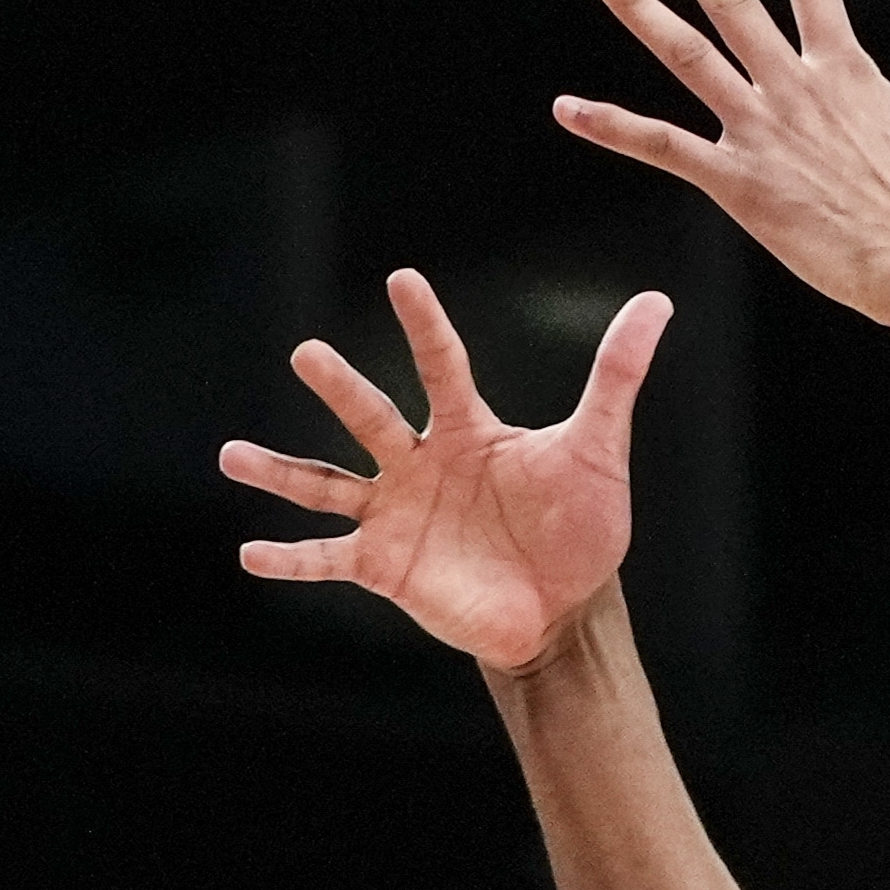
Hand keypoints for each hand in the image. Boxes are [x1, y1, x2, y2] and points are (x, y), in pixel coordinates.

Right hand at [219, 268, 669, 671]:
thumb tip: (658, 302)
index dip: (424, 324)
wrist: (563, 610)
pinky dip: (289, 559)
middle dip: (340, 387)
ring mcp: (395, 514)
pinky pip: (327, 558)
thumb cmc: (578, 530)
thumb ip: (616, 377)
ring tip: (231, 455)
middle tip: (307, 353)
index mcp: (466, 430)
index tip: (402, 279)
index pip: (441, 365)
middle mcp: (419, 464)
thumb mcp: (597, 450)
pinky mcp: (383, 566)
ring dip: (279, 471)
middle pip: (371, 416)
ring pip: (326, 483)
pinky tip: (249, 553)